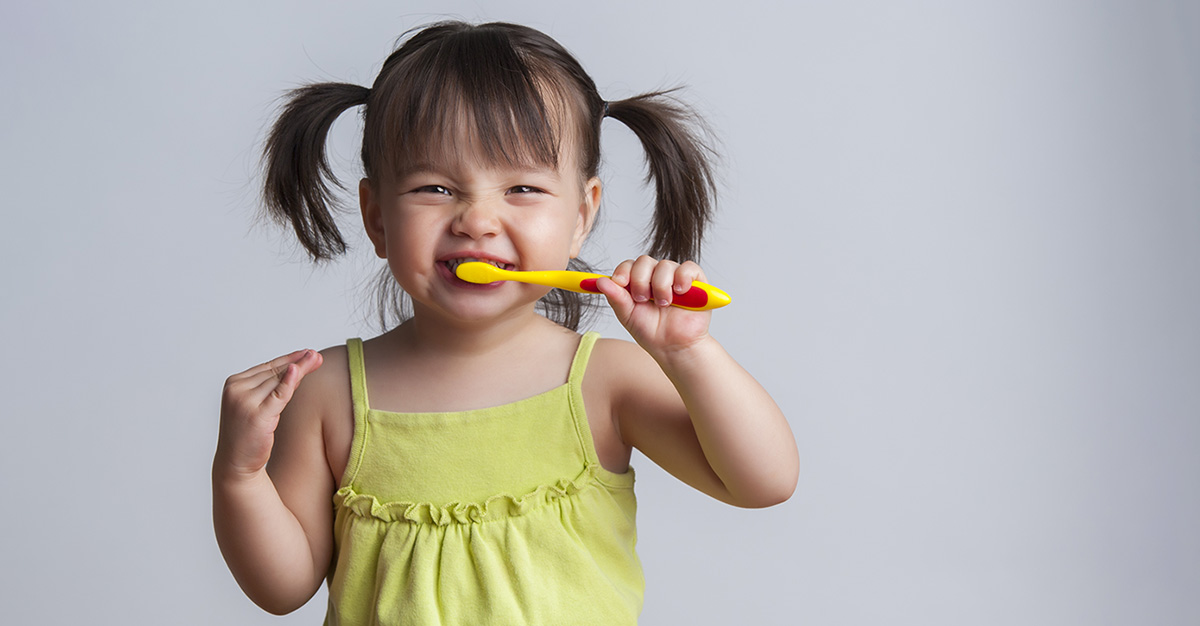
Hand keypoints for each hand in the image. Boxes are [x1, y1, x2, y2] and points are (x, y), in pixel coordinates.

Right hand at [216, 349, 322, 478]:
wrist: (236, 463)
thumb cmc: (248, 435)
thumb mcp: (259, 406)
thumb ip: (273, 388)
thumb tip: (297, 369)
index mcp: (233, 384)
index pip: (267, 367)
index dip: (289, 359)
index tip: (307, 353)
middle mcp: (236, 390)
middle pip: (274, 372)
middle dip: (297, 362)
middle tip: (316, 355)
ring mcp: (244, 402)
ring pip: (278, 381)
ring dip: (299, 369)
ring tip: (316, 359)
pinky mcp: (256, 415)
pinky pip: (278, 395)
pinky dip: (289, 382)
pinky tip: (298, 371)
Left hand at [595, 256, 712, 357]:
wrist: (673, 347)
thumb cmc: (651, 332)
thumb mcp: (627, 315)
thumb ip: (615, 297)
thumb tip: (600, 281)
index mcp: (638, 282)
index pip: (629, 265)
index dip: (623, 271)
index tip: (620, 283)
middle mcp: (656, 276)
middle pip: (644, 261)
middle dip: (640, 280)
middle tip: (643, 299)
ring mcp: (675, 277)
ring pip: (665, 265)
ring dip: (661, 285)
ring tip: (664, 304)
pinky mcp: (696, 282)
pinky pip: (688, 268)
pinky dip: (683, 277)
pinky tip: (679, 292)